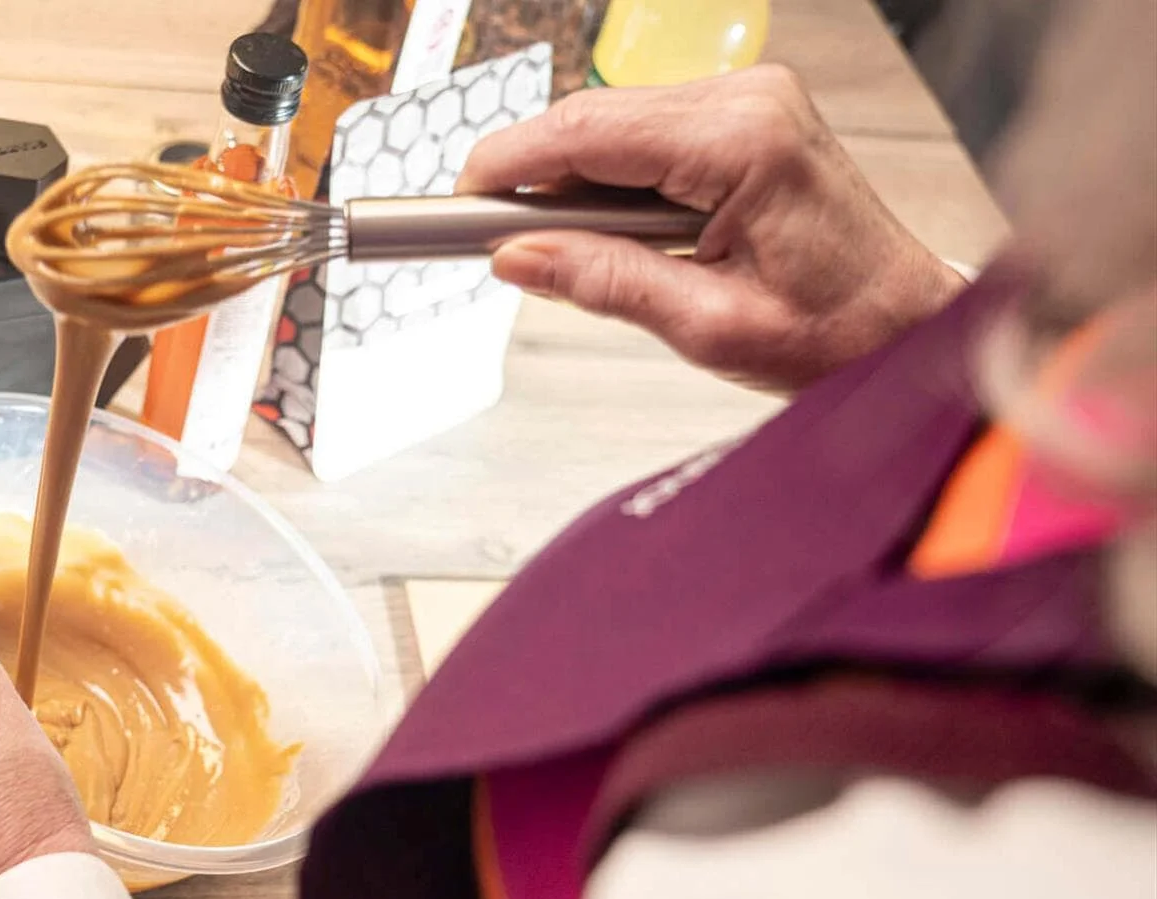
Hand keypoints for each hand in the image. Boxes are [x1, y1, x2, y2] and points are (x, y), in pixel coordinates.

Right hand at [458, 64, 963, 393]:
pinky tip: (603, 226)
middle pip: (593, 118)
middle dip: (532, 176)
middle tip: (491, 238)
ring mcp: (750, 99)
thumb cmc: (838, 332)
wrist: (906, 325)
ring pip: (612, 122)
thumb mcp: (708, 326)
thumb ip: (605, 283)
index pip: (588, 132)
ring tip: (554, 247)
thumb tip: (516, 258)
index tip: (458, 200)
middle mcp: (749, 100)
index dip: (509, 163)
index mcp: (745, 143)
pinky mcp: (746, 114)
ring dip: (570, 180)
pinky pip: (644, 130)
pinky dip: (607, 175)